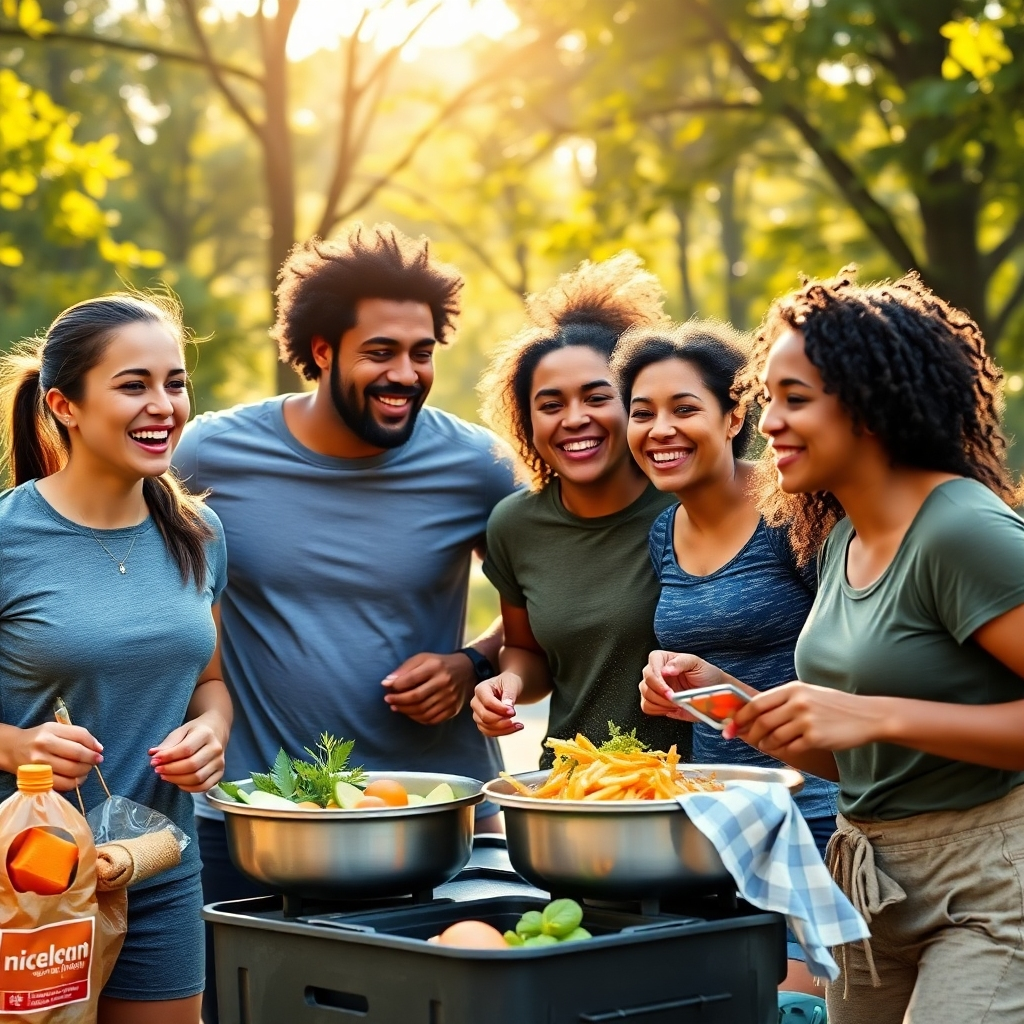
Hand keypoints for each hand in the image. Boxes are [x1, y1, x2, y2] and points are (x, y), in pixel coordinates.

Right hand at [5, 723, 102, 791]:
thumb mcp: (55, 729)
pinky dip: (75, 783)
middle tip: (96, 761)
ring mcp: (40, 764)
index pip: (80, 736)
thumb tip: (98, 748)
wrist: (12, 749)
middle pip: (78, 754)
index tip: (100, 750)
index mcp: (51, 730)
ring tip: (86, 769)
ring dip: (85, 771)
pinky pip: (63, 784)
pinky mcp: (37, 779)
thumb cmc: (39, 738)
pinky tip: (77, 778)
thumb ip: (77, 735)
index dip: (94, 744)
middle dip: (92, 759)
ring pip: (72, 770)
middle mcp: (44, 746)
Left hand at [149, 713, 226, 792]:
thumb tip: (153, 754)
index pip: (186, 749)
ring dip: (177, 780)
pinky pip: (204, 786)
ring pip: (197, 778)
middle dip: (171, 770)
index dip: (168, 757)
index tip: (154, 761)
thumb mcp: (180, 731)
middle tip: (158, 770)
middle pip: (192, 765)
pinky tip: (178, 782)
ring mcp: (220, 762)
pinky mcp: (220, 773)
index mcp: (206, 734)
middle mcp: (216, 748)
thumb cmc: (195, 732)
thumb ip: (168, 744)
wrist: (216, 731)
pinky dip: (188, 788)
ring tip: (165, 776)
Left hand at [382, 652, 474, 725]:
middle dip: (398, 700)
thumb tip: (387, 682)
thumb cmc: (439, 664)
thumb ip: (404, 669)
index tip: (386, 688)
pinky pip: (432, 719)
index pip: (411, 679)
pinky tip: (411, 713)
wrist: (467, 671)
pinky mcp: (453, 709)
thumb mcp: (423, 659)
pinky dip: (418, 718)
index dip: (395, 686)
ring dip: (405, 711)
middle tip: (388, 700)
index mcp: (435, 666)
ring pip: (423, 710)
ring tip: (396, 707)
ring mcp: (450, 697)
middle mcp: (444, 682)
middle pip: (416, 697)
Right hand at [471, 673, 524, 736]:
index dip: (500, 709)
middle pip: (484, 716)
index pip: (487, 702)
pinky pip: (489, 732)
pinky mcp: (482, 723)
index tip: (513, 712)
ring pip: (486, 727)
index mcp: (481, 689)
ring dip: (503, 729)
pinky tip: (514, 728)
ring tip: (519, 725)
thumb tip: (508, 707)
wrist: (508, 688)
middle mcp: (476, 702)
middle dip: (501, 720)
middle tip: (515, 717)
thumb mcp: (511, 684)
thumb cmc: (508, 684)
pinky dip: (502, 732)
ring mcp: (477, 714)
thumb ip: (509, 695)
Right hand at [639, 651, 726, 722]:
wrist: (714, 692)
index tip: (668, 691)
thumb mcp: (696, 663)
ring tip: (676, 703)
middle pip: (645, 684)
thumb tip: (666, 670)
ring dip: (661, 704)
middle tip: (675, 699)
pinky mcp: (656, 702)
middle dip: (660, 695)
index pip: (650, 668)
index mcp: (662, 659)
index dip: (657, 681)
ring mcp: (654, 688)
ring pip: (645, 696)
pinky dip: (659, 710)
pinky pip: (647, 707)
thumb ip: (681, 663)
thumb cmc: (706, 674)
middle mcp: (655, 672)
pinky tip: (671, 708)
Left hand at [725, 681, 883, 755]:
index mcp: (792, 689)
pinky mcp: (816, 738)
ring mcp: (806, 720)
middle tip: (746, 740)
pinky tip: (786, 749)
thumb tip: (752, 714)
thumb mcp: (807, 694)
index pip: (756, 703)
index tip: (730, 726)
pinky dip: (783, 751)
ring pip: (773, 737)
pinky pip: (790, 748)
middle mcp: (797, 702)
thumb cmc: (834, 706)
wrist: (867, 715)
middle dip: (749, 734)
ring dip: (766, 745)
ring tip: (767, 745)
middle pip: (761, 722)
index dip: (740, 717)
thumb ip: (782, 702)